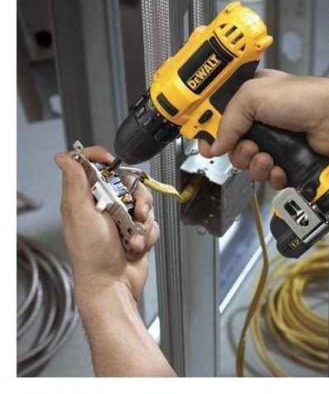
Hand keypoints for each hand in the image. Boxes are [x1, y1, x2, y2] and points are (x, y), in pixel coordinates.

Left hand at [55, 146, 159, 307]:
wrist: (113, 284)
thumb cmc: (93, 255)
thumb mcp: (81, 214)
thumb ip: (75, 183)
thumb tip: (64, 157)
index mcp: (85, 198)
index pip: (90, 165)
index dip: (101, 158)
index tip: (113, 162)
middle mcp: (104, 206)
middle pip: (128, 182)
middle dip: (137, 198)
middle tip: (134, 213)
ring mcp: (121, 218)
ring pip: (144, 202)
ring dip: (143, 222)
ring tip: (133, 238)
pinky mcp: (136, 230)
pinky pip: (151, 221)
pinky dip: (147, 234)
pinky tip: (136, 246)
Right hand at [199, 70, 328, 188]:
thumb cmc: (301, 98)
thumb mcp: (253, 96)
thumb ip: (227, 121)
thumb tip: (214, 146)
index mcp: (250, 101)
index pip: (221, 120)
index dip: (211, 135)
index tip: (207, 147)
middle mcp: (261, 122)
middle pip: (234, 148)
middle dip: (240, 153)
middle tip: (251, 147)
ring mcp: (275, 142)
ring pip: (251, 165)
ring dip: (256, 166)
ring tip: (270, 158)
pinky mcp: (288, 160)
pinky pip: (270, 177)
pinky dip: (273, 176)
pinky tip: (281, 169)